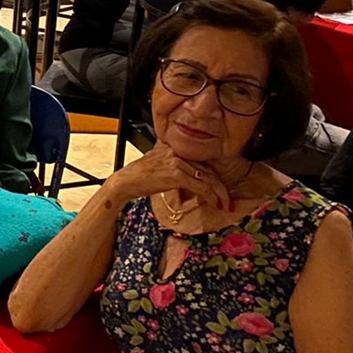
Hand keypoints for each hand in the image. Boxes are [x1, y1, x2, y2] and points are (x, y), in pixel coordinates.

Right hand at [104, 143, 233, 210]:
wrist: (125, 181)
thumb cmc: (138, 176)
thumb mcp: (157, 163)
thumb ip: (173, 164)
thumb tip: (187, 177)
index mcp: (175, 148)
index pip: (201, 162)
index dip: (213, 176)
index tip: (220, 189)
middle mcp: (178, 152)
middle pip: (208, 169)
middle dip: (220, 187)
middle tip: (227, 200)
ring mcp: (177, 163)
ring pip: (207, 178)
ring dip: (219, 194)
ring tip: (224, 204)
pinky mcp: (176, 175)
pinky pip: (200, 186)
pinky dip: (210, 196)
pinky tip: (213, 203)